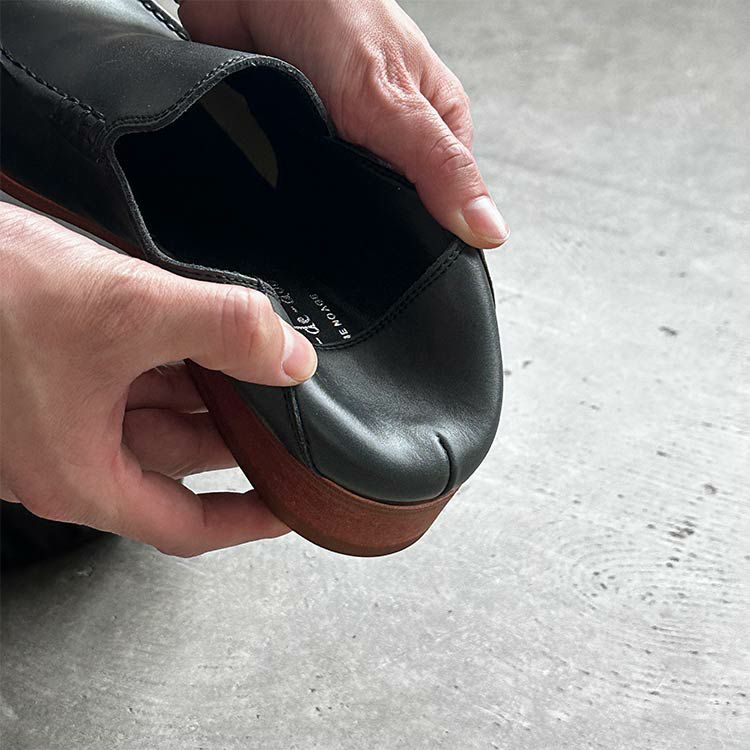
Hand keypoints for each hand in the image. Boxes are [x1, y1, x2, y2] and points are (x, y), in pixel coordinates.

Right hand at [0, 204, 317, 555]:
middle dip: (235, 431)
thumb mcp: (126, 310)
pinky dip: (168, 360)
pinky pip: (126, 377)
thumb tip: (289, 358)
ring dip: (204, 388)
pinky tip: (200, 331)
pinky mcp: (49, 369)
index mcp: (78, 473)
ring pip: (153, 412)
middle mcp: (64, 451)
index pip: (183, 525)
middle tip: (286, 405)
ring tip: (257, 361)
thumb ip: (223, 331)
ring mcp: (54, 411)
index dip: (245, 520)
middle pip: (177, 459)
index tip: (286, 510)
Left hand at [179, 0, 508, 248]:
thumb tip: (490, 228)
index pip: (446, 208)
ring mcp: (347, 146)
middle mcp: (394, 139)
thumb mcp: (395, 99)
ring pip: (345, 206)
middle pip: (393, 212)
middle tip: (350, 216)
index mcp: (436, 127)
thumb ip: (439, 165)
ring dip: (328, 205)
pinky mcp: (304, 150)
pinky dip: (292, 195)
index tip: (405, 259)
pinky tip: (286, 189)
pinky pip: (303, 193)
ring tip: (315, 193)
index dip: (428, 237)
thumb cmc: (329, 12)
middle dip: (371, 221)